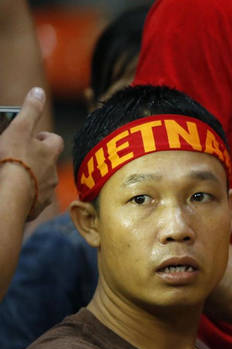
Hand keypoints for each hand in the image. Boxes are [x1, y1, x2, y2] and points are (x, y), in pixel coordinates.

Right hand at [0, 87, 62, 219]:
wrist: (9, 196)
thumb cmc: (14, 159)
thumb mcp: (19, 129)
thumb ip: (30, 110)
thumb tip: (38, 91)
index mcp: (50, 153)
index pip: (54, 141)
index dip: (43, 138)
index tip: (29, 137)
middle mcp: (53, 173)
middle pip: (48, 163)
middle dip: (36, 159)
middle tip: (18, 157)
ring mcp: (46, 192)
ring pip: (41, 182)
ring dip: (31, 178)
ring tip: (13, 176)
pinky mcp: (36, 208)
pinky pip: (34, 200)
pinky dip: (26, 196)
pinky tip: (12, 193)